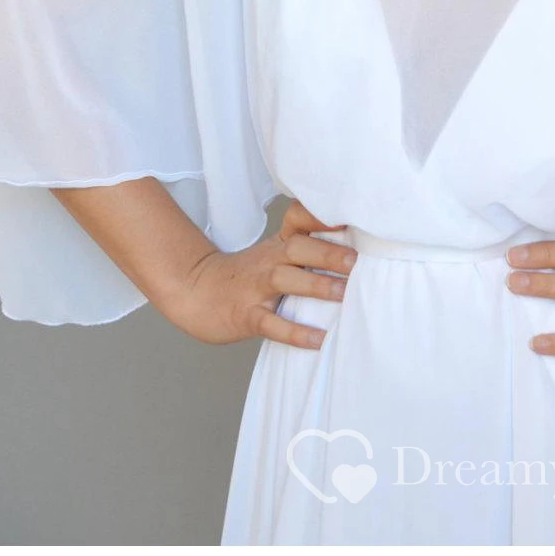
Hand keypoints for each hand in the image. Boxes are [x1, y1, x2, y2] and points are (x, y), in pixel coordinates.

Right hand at [163, 198, 356, 349]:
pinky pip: (271, 323)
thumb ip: (308, 248)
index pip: (297, 220)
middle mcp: (268, 261)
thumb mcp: (273, 253)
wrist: (195, 292)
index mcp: (278, 245)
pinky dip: (295, 332)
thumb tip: (359, 251)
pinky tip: (317, 340)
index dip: (319, 215)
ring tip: (343, 294)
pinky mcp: (245, 315)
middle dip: (327, 252)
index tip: (347, 217)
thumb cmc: (247, 274)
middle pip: (296, 248)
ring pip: (284, 280)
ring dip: (315, 285)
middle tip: (356, 261)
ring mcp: (255, 288)